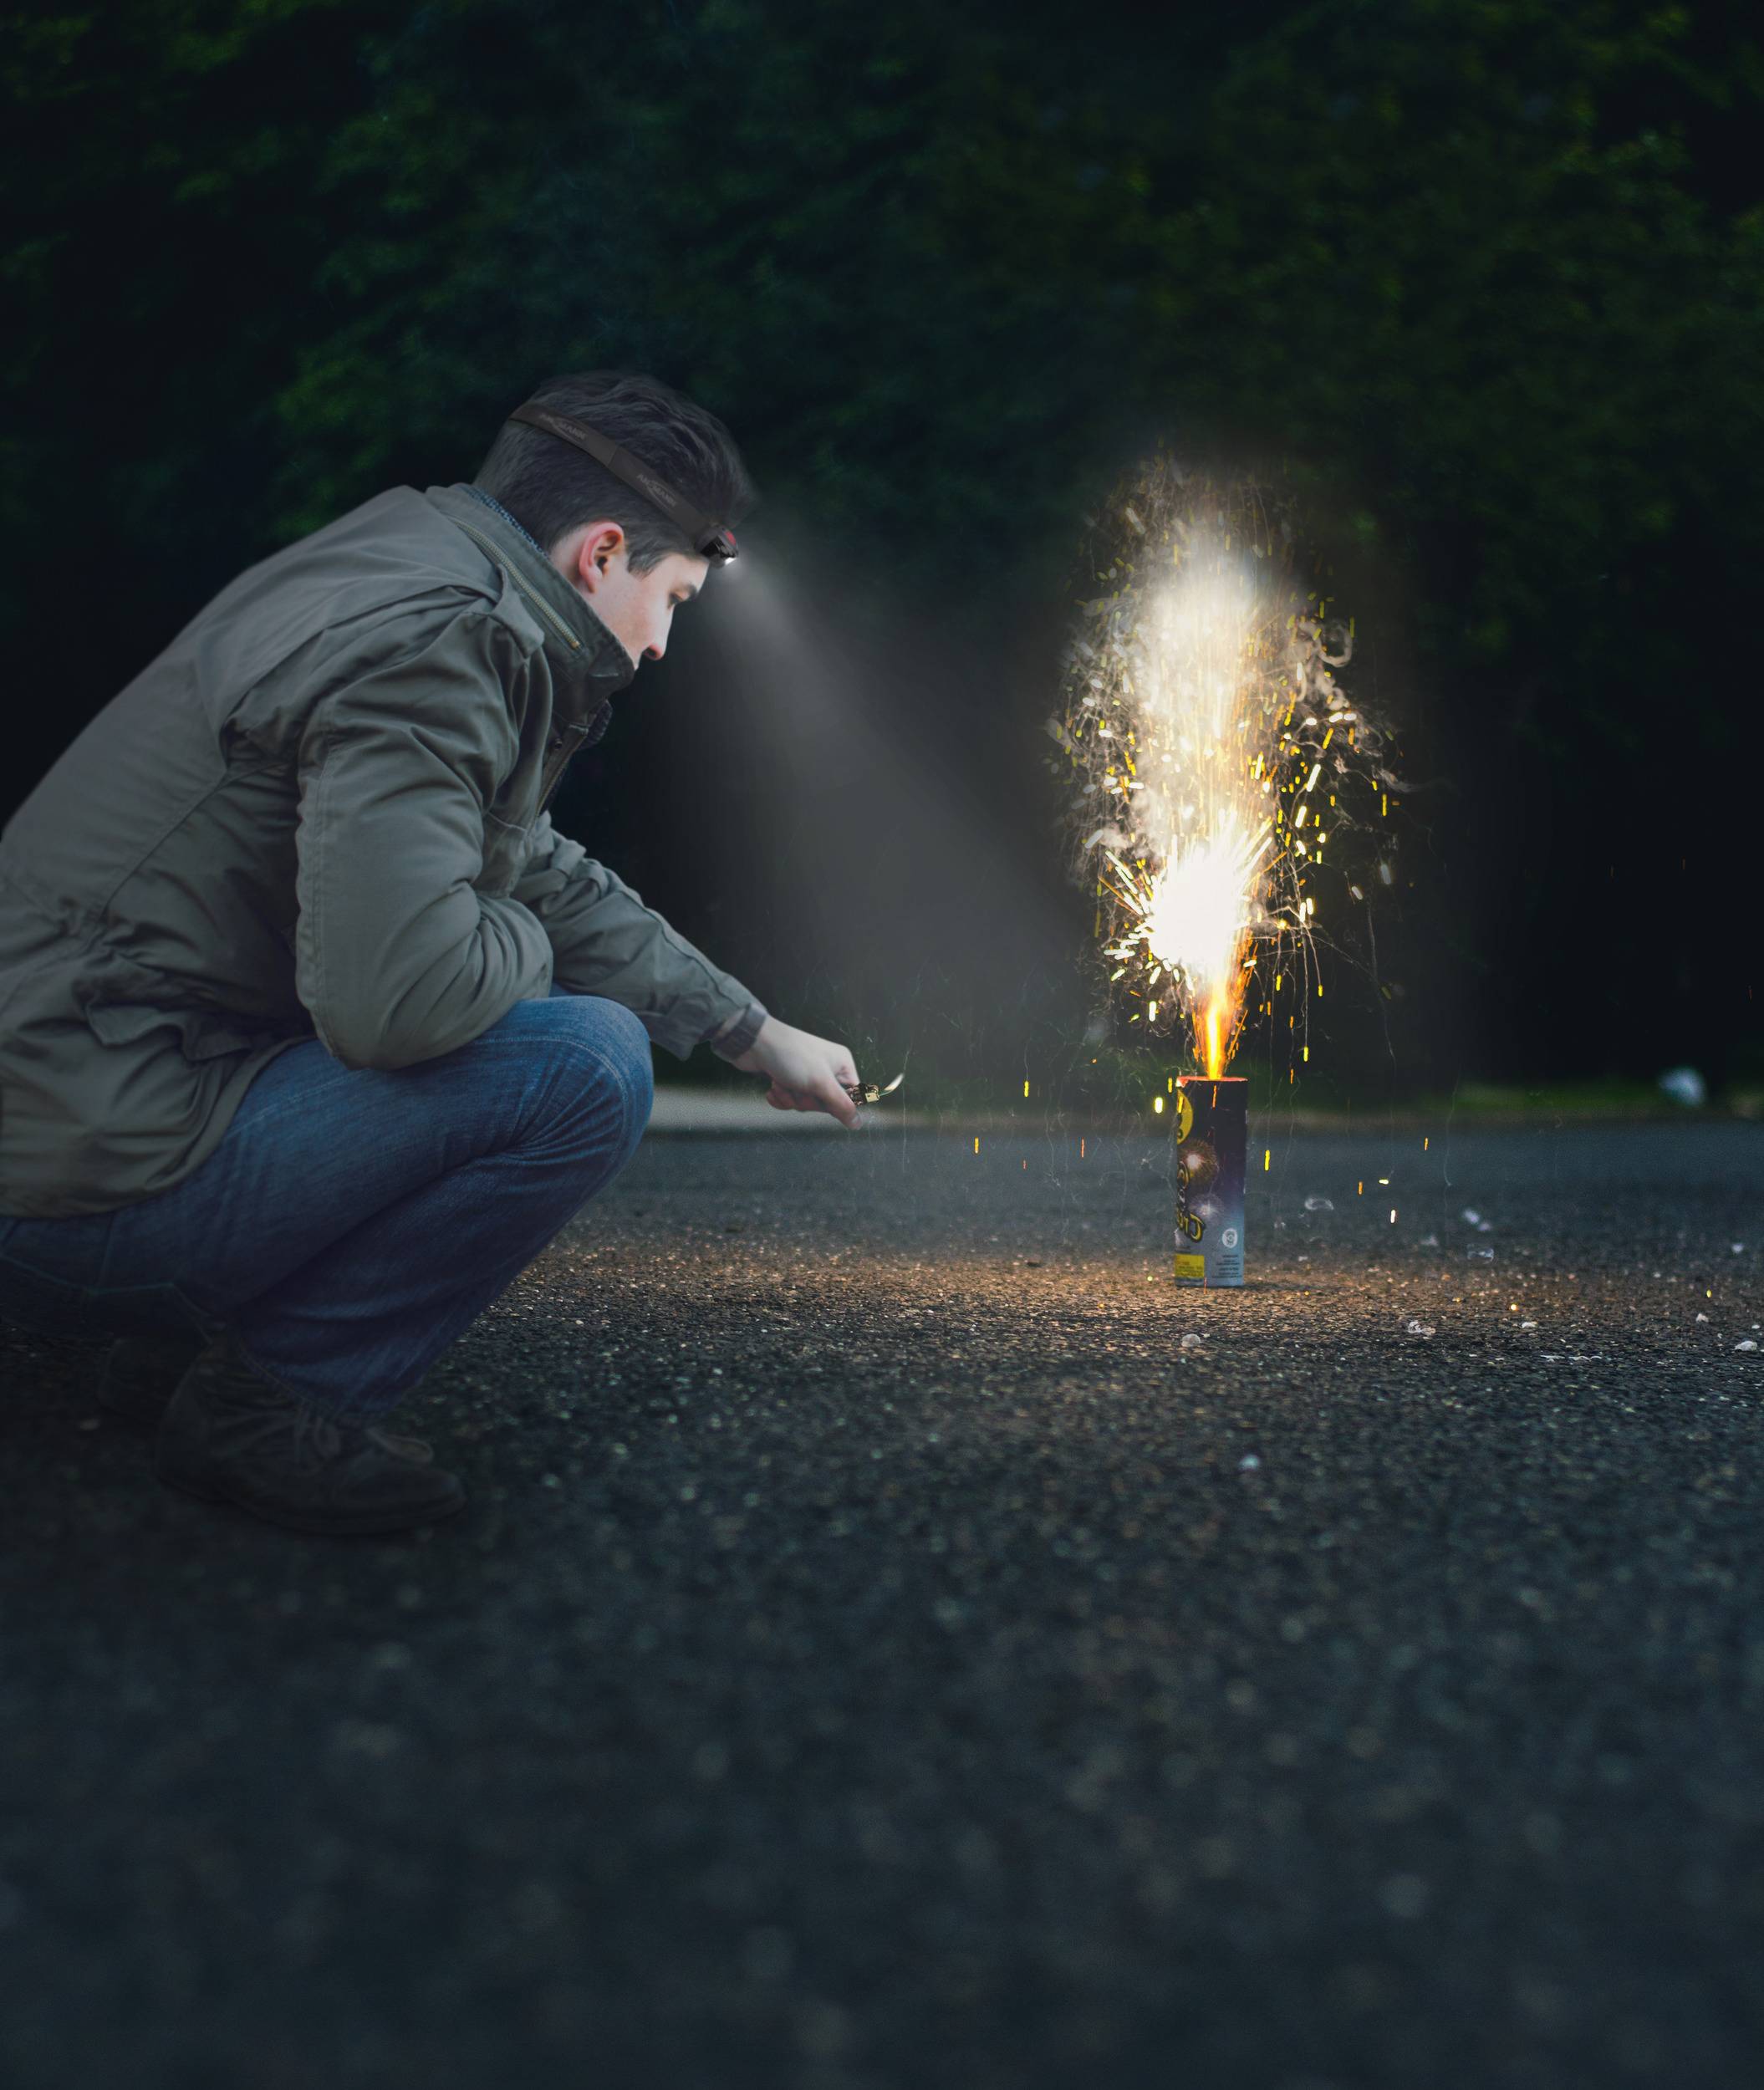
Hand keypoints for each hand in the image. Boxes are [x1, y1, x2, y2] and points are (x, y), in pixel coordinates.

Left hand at [730, 1016, 861, 1128]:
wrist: (754, 1043)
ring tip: (780, 1082)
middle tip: (797, 1086)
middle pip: (825, 1104)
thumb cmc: (792, 1056)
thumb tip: (858, 1123)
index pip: (850, 1098)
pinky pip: (790, 1100)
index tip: (822, 1097)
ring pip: (805, 1103)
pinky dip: (780, 1097)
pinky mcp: (789, 1079)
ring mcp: (807, 1074)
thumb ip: (842, 1105)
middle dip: (806, 1100)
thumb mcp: (821, 1083)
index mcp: (841, 1064)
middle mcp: (826, 1069)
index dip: (835, 1104)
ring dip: (790, 1097)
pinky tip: (772, 1086)